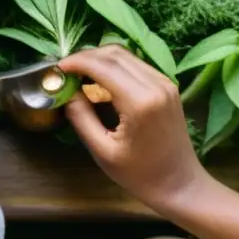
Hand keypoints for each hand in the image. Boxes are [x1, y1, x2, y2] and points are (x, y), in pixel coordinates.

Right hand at [59, 46, 208, 210]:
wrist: (180, 185)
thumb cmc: (140, 175)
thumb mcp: (103, 151)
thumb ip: (81, 117)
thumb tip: (67, 92)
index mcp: (140, 102)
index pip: (103, 66)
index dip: (77, 62)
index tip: (57, 68)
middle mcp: (155, 85)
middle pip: (114, 54)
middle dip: (86, 56)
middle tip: (66, 70)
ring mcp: (165, 83)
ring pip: (126, 55)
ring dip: (100, 58)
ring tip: (80, 74)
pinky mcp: (167, 85)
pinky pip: (136, 64)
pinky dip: (115, 65)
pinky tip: (101, 80)